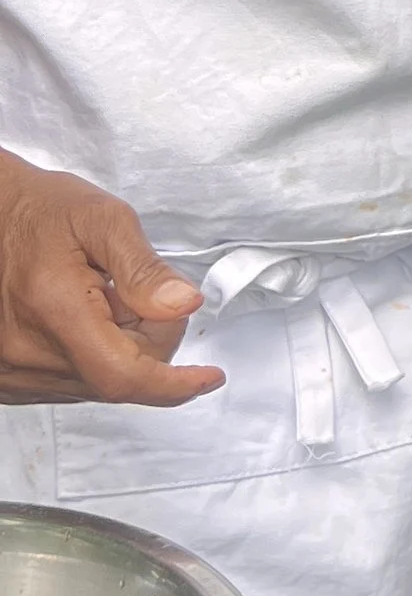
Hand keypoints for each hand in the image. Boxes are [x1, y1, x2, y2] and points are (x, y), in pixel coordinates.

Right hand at [0, 152, 215, 407]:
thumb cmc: (39, 211)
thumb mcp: (102, 220)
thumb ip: (145, 268)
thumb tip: (183, 304)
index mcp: (54, 310)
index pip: (122, 375)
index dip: (173, 384)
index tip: (208, 378)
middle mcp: (26, 352)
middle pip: (119, 376)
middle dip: (148, 338)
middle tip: (134, 290)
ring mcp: (12, 371)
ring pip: (97, 383)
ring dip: (117, 347)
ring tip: (97, 297)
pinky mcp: (8, 379)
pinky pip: (70, 383)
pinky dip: (91, 355)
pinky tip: (81, 317)